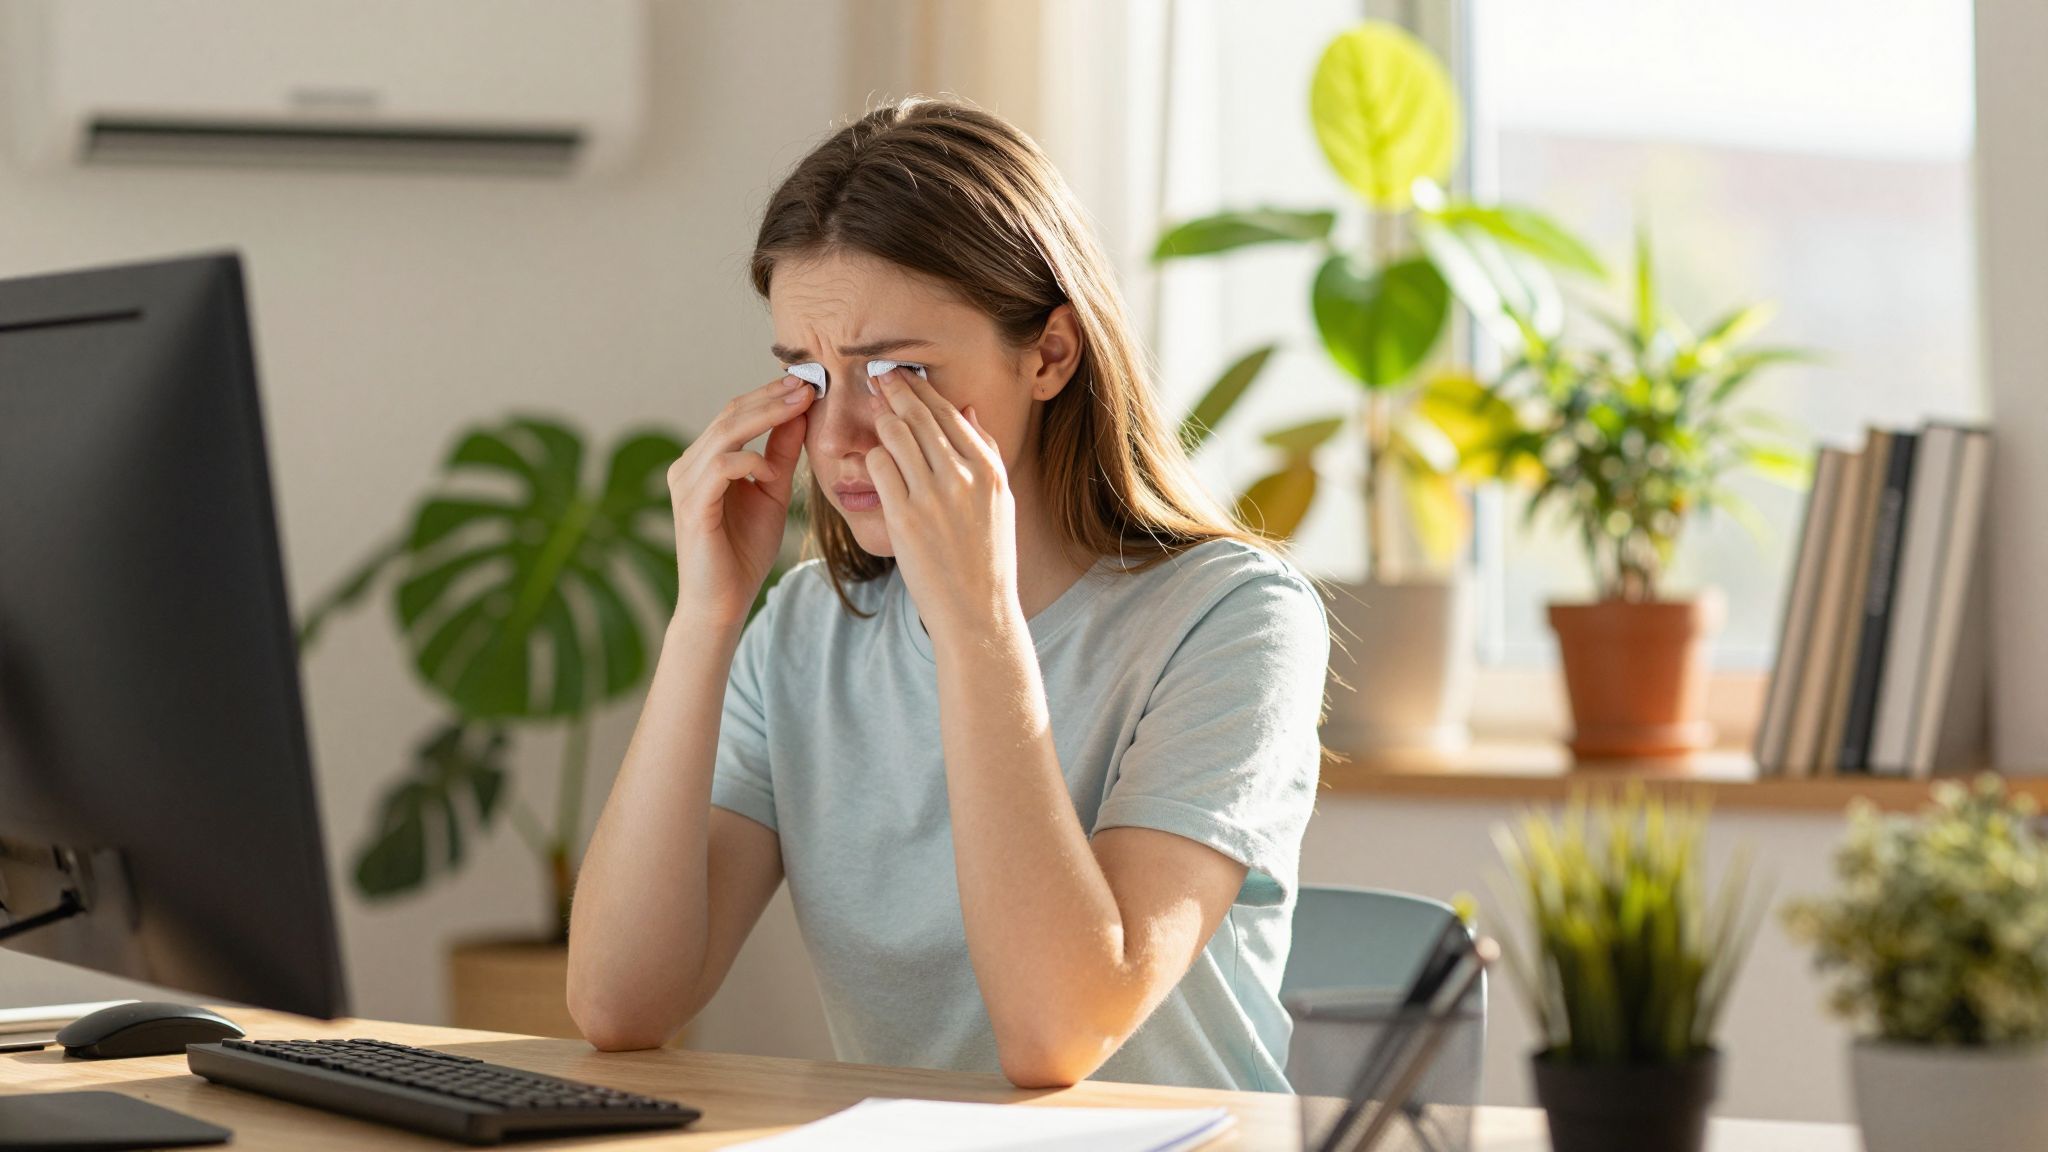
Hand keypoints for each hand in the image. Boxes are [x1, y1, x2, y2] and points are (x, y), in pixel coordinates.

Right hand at [668, 375, 812, 626]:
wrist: (723, 602)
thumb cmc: (744, 552)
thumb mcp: (772, 494)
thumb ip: (781, 455)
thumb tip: (800, 413)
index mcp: (705, 461)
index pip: (736, 414)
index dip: (770, 395)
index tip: (808, 382)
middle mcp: (689, 466)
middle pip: (730, 415)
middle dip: (771, 397)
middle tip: (808, 383)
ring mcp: (686, 485)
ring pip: (725, 434)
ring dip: (765, 417)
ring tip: (799, 406)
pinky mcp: (692, 506)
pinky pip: (721, 468)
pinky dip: (749, 461)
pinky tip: (771, 470)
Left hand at [865, 365, 1017, 637]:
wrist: (977, 612)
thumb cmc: (988, 559)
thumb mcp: (1000, 501)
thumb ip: (986, 452)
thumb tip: (967, 409)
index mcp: (988, 469)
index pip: (949, 413)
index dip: (921, 389)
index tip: (902, 374)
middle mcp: (962, 476)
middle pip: (920, 416)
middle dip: (894, 389)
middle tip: (875, 373)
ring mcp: (932, 496)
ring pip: (895, 434)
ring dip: (880, 419)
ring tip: (870, 410)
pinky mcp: (904, 517)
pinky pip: (879, 467)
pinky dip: (871, 458)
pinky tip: (868, 459)